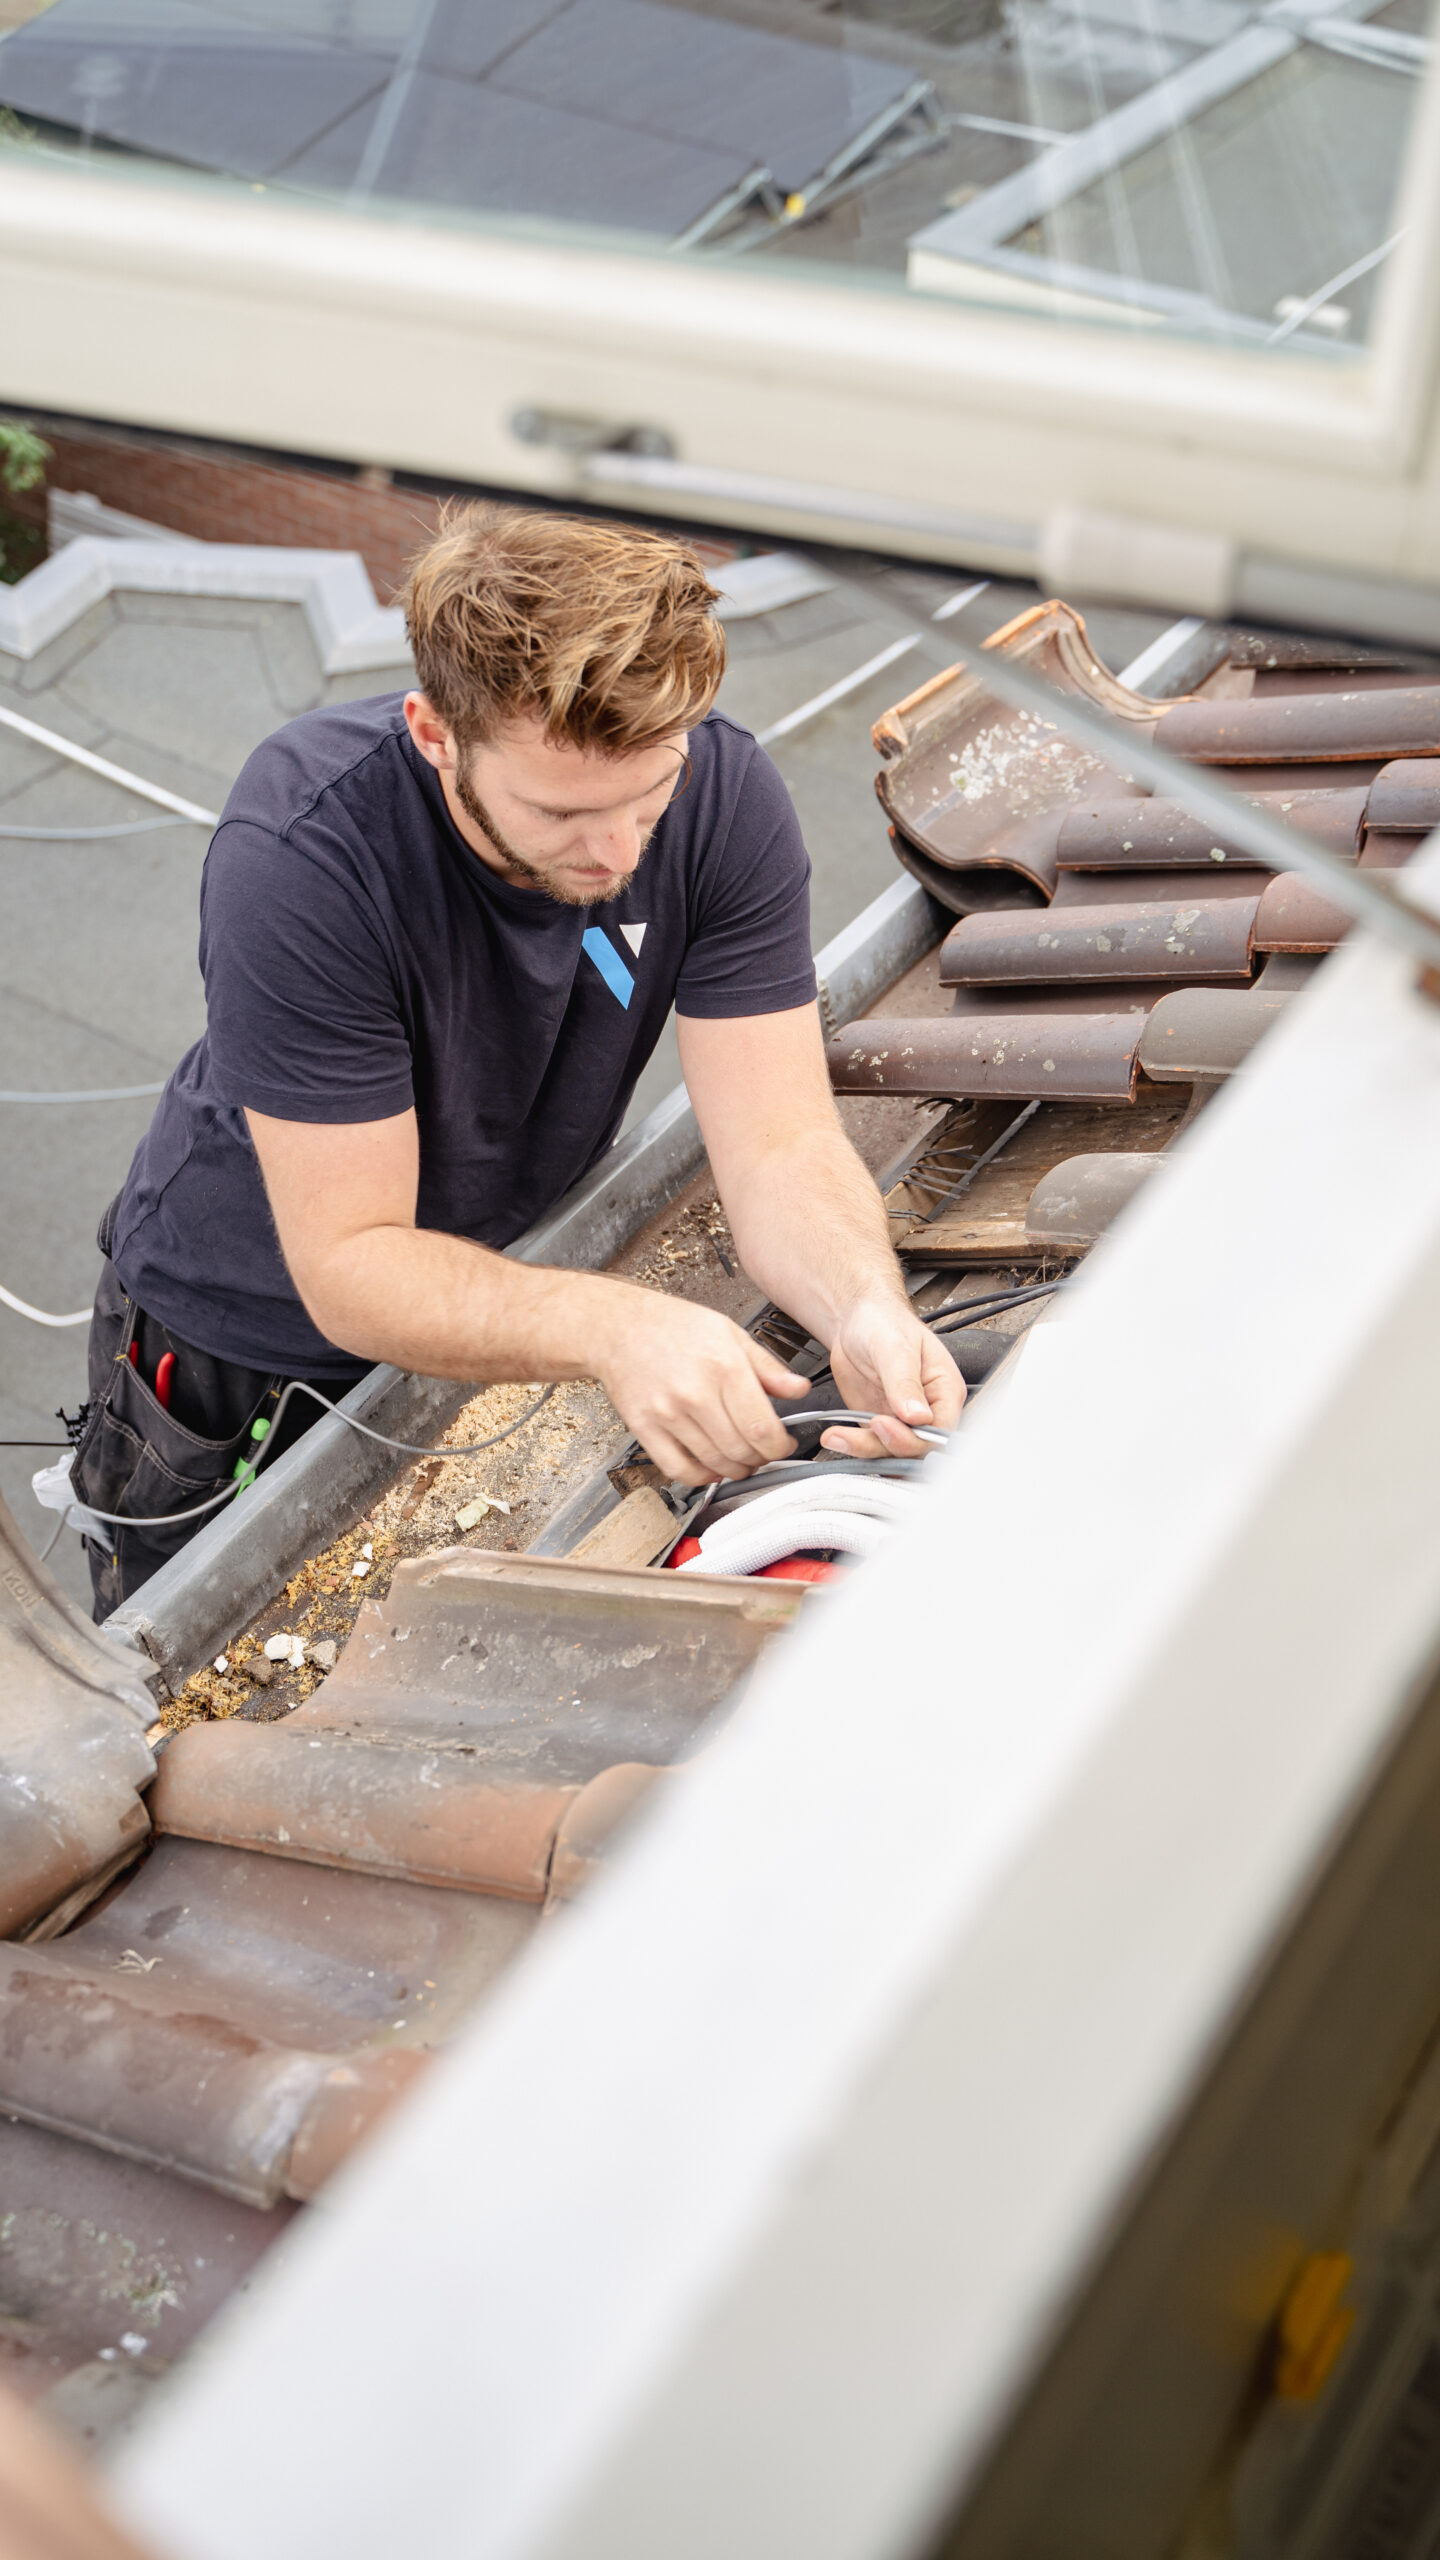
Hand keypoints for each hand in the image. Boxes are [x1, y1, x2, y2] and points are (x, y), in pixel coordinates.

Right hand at [592, 1285, 807, 1483]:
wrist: (619, 1326)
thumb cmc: (675, 1327)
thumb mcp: (730, 1334)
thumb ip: (767, 1366)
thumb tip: (799, 1389)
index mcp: (723, 1366)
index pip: (762, 1428)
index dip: (780, 1446)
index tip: (784, 1445)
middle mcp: (694, 1393)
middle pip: (740, 1450)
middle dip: (760, 1459)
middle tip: (765, 1454)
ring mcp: (667, 1414)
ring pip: (713, 1463)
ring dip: (735, 1470)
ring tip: (742, 1461)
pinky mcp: (644, 1428)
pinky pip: (677, 1469)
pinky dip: (701, 1477)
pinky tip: (711, 1468)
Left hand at [820, 1295, 964, 1458]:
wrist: (855, 1320)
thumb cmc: (884, 1323)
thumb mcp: (895, 1348)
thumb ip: (906, 1383)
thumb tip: (919, 1416)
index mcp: (944, 1389)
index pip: (941, 1429)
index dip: (916, 1436)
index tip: (887, 1424)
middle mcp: (928, 1410)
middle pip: (918, 1448)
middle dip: (890, 1444)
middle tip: (867, 1426)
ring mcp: (902, 1420)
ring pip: (892, 1453)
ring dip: (865, 1449)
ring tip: (838, 1436)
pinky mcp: (879, 1426)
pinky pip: (871, 1447)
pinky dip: (853, 1447)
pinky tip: (836, 1436)